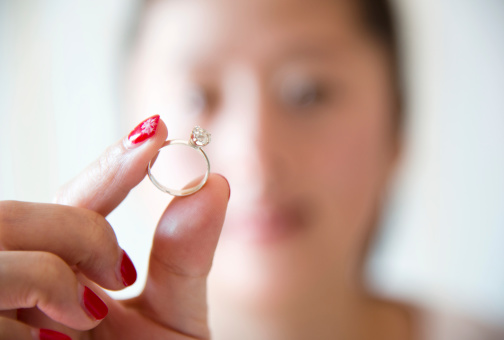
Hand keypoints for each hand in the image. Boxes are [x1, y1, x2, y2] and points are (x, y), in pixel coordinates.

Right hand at [0, 117, 229, 339]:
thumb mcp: (173, 317)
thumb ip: (184, 258)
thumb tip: (214, 182)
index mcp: (72, 269)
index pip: (75, 200)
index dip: (111, 165)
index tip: (156, 131)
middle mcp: (26, 277)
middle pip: (19, 214)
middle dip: (80, 233)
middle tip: (120, 275)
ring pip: (1, 241)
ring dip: (50, 278)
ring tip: (85, 324)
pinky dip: (24, 329)